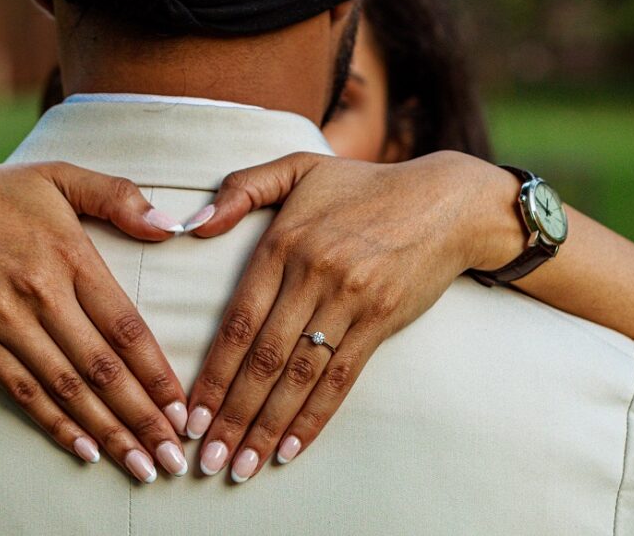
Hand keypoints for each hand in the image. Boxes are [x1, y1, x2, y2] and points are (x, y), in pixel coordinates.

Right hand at [0, 157, 193, 482]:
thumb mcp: (56, 176)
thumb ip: (118, 196)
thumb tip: (171, 226)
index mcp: (71, 254)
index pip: (126, 326)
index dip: (158, 373)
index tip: (184, 408)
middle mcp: (41, 293)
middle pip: (103, 368)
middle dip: (144, 418)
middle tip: (174, 456)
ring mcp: (5, 321)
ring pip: (68, 388)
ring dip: (109, 432)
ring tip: (143, 465)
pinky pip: (23, 392)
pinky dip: (57, 425)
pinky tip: (86, 450)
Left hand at [183, 150, 521, 480]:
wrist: (444, 202)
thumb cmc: (363, 186)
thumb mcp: (299, 167)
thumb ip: (240, 188)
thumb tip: (191, 226)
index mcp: (283, 242)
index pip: (237, 321)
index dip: (212, 373)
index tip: (190, 412)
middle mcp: (313, 274)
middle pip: (264, 358)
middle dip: (232, 414)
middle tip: (208, 457)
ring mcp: (349, 301)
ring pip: (300, 376)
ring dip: (267, 425)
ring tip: (242, 465)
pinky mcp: (381, 321)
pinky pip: (342, 378)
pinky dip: (315, 417)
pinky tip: (293, 448)